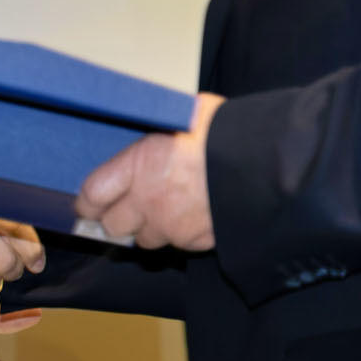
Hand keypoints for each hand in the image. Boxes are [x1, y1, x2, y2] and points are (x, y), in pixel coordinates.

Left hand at [74, 93, 223, 250]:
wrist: (271, 163)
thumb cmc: (228, 131)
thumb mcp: (184, 114)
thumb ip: (159, 130)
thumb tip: (152, 123)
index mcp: (139, 163)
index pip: (93, 194)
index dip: (89, 202)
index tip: (89, 204)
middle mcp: (149, 199)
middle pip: (113, 226)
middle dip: (118, 219)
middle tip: (127, 210)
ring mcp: (174, 225)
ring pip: (146, 240)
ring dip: (151, 229)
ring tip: (166, 211)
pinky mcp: (199, 242)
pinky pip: (181, 245)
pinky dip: (183, 235)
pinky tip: (195, 216)